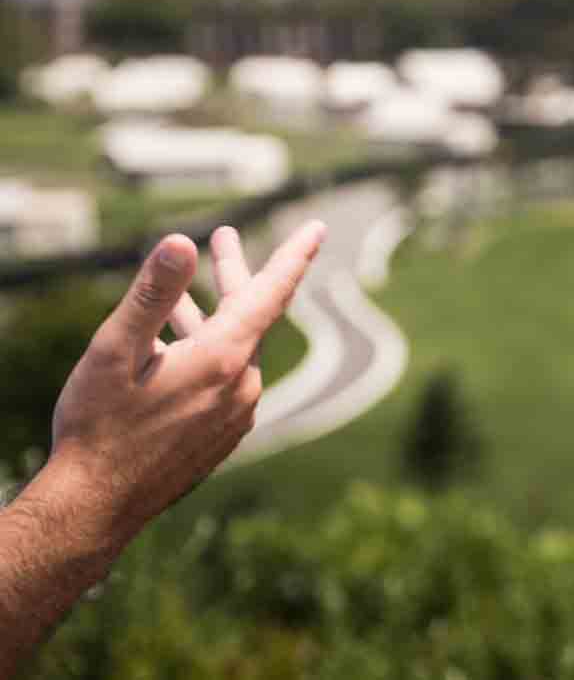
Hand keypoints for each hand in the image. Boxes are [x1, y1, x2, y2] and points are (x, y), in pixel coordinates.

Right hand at [47, 221, 323, 537]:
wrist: (93, 508)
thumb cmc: (99, 427)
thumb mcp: (115, 351)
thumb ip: (152, 294)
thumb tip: (181, 241)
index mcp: (223, 359)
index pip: (272, 292)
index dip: (295, 255)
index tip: (318, 228)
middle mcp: (241, 386)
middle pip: (249, 316)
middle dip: (235, 274)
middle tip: (223, 236)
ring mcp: (235, 414)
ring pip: (232, 349)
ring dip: (210, 316)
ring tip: (183, 294)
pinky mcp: (222, 435)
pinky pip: (223, 380)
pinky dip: (204, 354)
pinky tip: (171, 348)